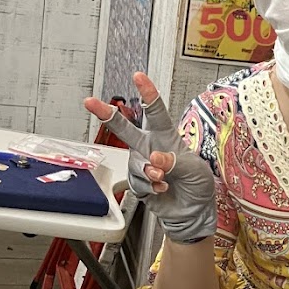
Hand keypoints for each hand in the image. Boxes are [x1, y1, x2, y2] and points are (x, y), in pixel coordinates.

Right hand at [85, 74, 216, 243]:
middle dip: (107, 114)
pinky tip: (161, 189)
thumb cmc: (197, 185)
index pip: (156, 112)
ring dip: (148, 171)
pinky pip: (136, 181)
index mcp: (166, 136)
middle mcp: (150, 147)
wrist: (192, 212)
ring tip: (163, 179)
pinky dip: (149, 187)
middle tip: (90, 102)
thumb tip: (155, 159)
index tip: (138, 77)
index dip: (147, 93)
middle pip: (126, 128)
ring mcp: (142, 164)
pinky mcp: (137, 182)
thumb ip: (176, 163)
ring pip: (135, 162)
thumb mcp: (195, 170)